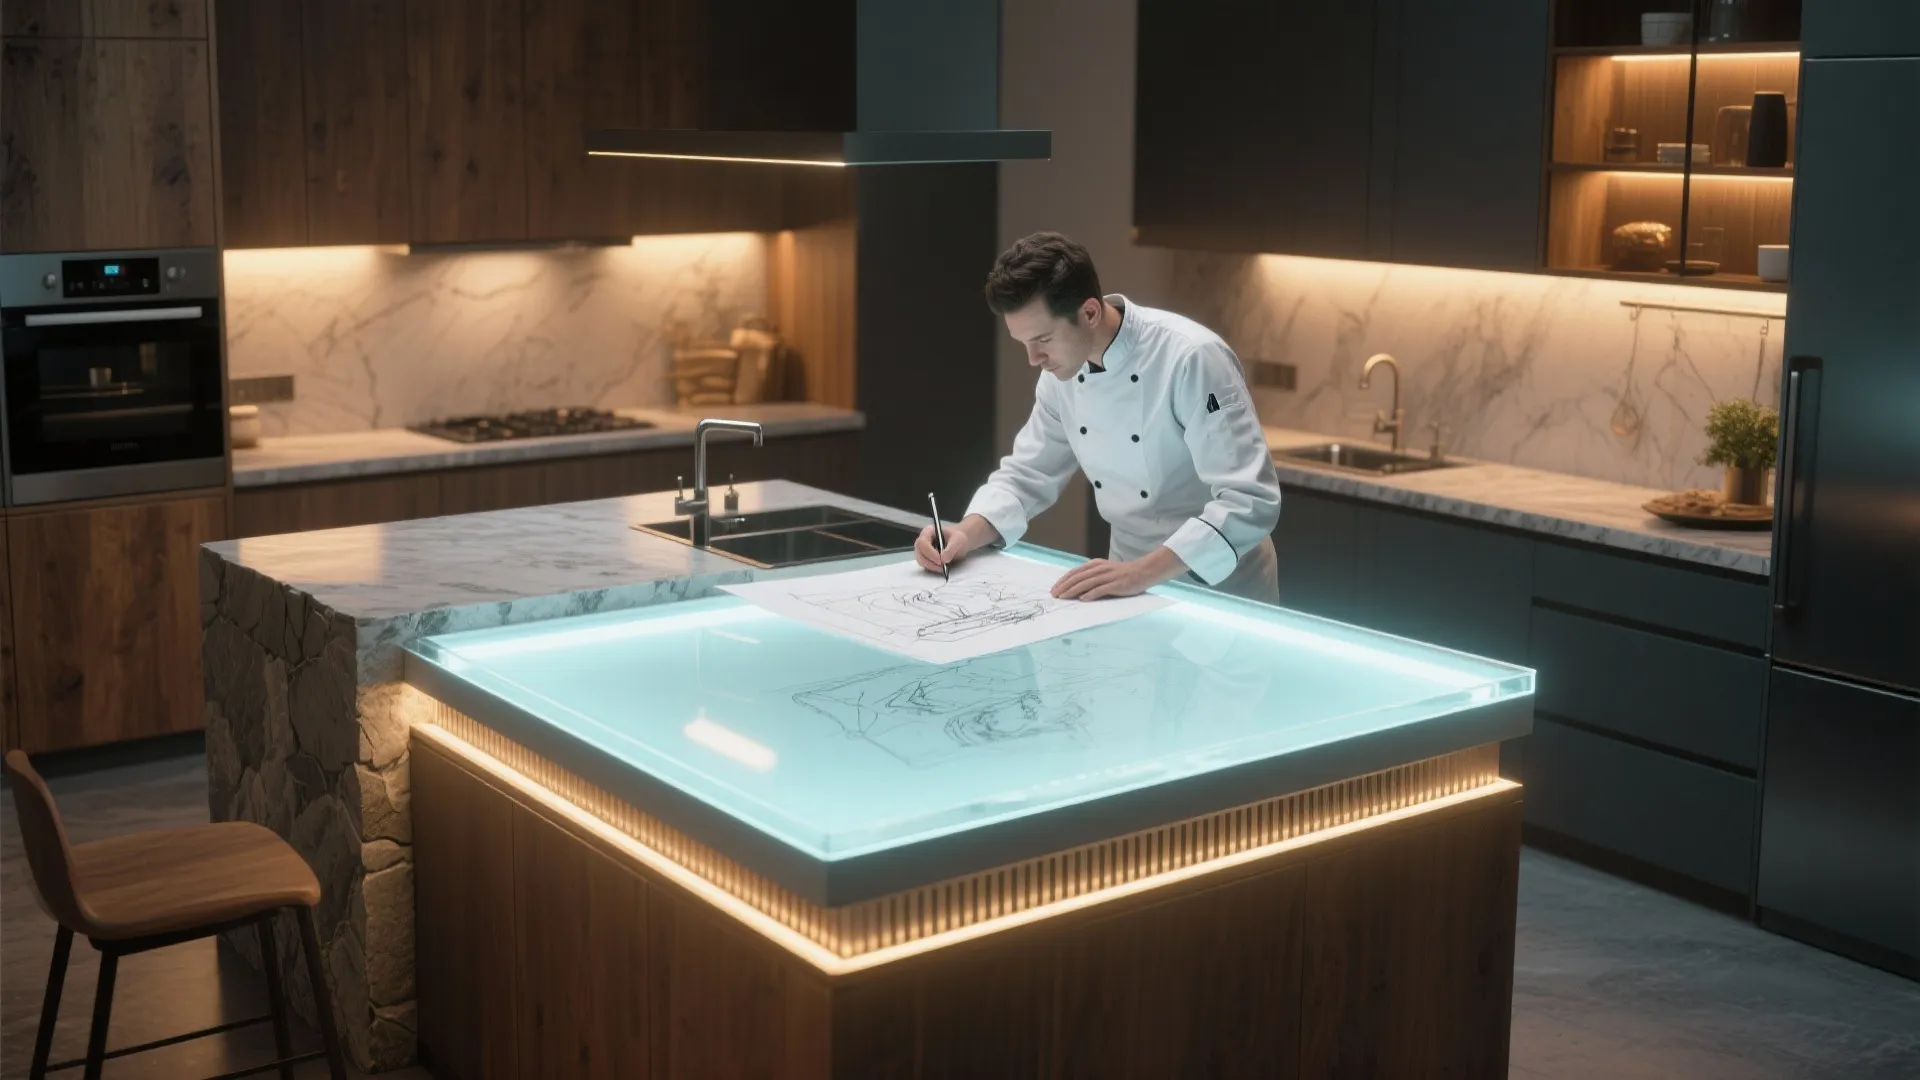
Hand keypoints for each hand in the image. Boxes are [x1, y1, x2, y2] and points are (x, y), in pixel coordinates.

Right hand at [915, 522, 974, 574]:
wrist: (960, 543)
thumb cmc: (958, 538)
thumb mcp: (958, 541)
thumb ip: (951, 549)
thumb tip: (943, 559)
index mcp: (928, 531)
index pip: (922, 542)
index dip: (929, 552)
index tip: (940, 560)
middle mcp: (923, 540)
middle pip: (919, 552)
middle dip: (929, 561)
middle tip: (942, 567)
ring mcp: (923, 550)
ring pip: (920, 560)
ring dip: (930, 566)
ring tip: (943, 568)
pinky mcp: (925, 558)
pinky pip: (924, 565)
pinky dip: (932, 568)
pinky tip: (941, 568)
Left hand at [1051, 548, 1187, 600]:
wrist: (1142, 572)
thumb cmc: (1122, 574)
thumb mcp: (1104, 570)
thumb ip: (1091, 576)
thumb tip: (1075, 587)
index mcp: (1095, 565)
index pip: (1075, 572)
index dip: (1063, 580)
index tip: (1054, 589)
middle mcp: (1099, 569)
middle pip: (1077, 578)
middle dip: (1064, 586)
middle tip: (1054, 595)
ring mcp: (1107, 576)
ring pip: (1086, 583)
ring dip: (1073, 590)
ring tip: (1063, 597)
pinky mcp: (1115, 585)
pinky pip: (1101, 589)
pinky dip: (1090, 594)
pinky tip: (1083, 599)